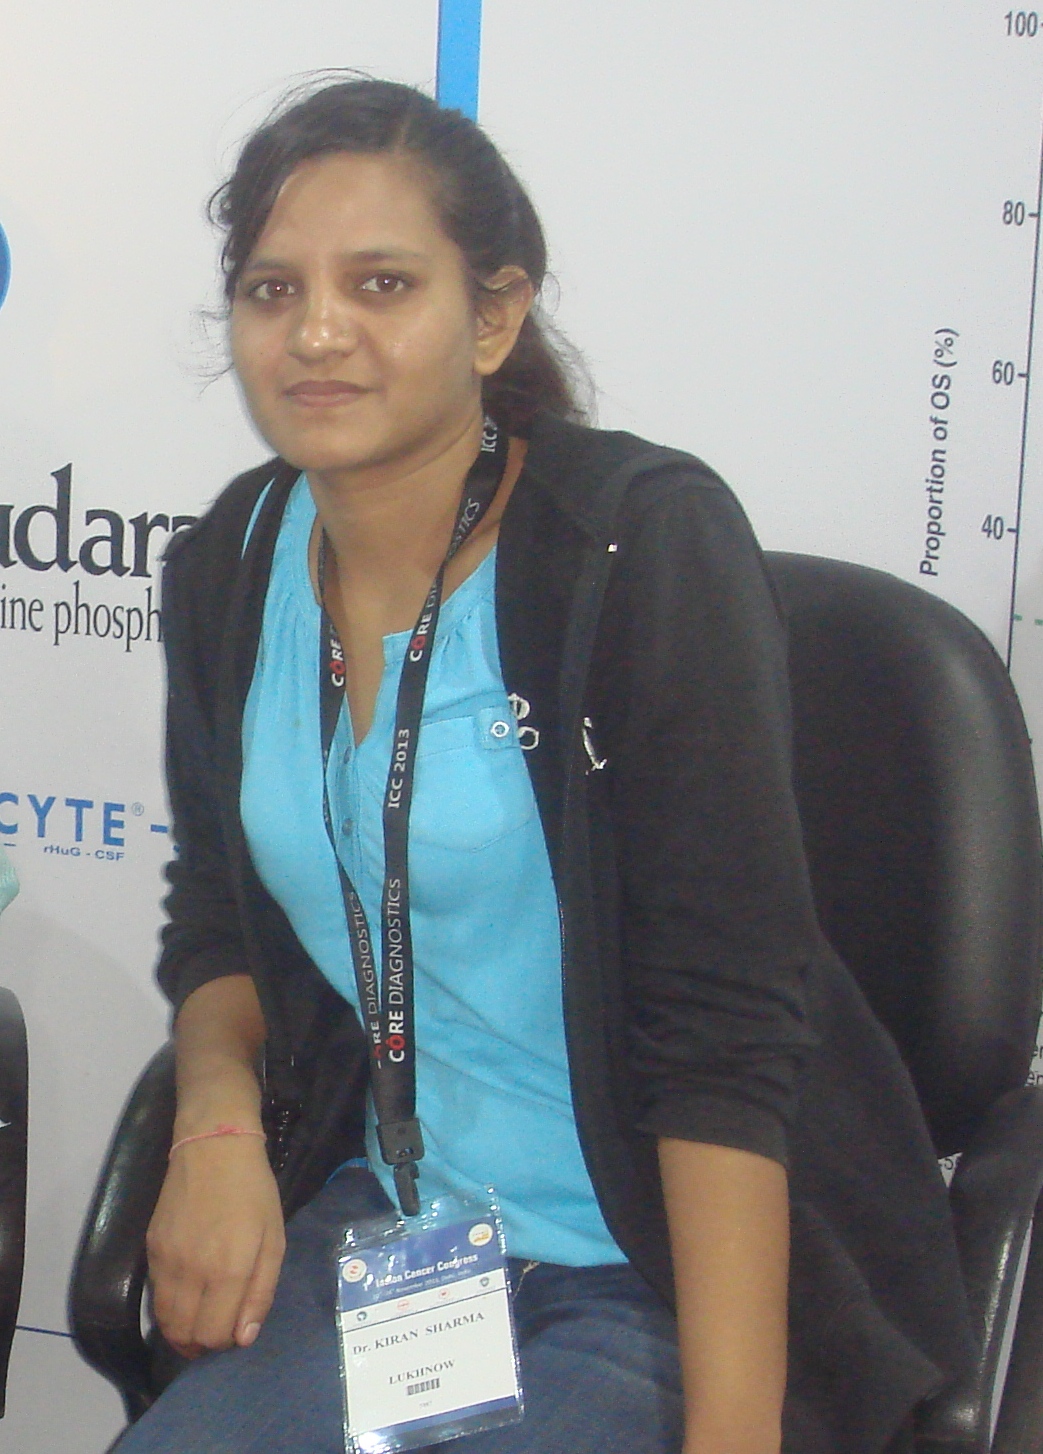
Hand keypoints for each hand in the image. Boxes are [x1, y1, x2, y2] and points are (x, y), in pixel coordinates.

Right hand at [146, 1133, 285, 1357]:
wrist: (213, 1147)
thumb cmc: (253, 1192)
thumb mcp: (273, 1239)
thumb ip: (260, 1292)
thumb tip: (244, 1338)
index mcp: (228, 1270)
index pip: (214, 1335)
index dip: (225, 1343)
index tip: (235, 1333)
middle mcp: (191, 1272)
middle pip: (184, 1336)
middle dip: (201, 1344)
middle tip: (216, 1332)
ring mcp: (166, 1261)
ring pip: (164, 1321)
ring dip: (182, 1331)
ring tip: (201, 1321)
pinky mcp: (150, 1249)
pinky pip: (156, 1295)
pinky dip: (169, 1307)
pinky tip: (187, 1295)